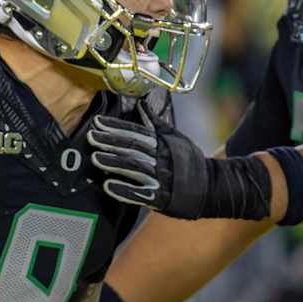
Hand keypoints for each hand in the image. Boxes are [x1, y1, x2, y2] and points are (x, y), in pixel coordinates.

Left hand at [87, 105, 216, 218]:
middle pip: (133, 148)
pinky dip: (124, 190)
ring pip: (135, 168)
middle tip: (91, 136)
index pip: (135, 132)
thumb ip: (155, 122)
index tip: (97, 122)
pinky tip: (108, 186)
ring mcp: (162, 178)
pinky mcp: (162, 197)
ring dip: (114, 163)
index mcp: (162, 143)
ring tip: (95, 158)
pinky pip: (141, 194)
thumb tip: (142, 104)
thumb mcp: (175, 137)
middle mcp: (161, 158)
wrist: (211, 187)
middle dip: (110, 142)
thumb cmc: (189, 161)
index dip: (116, 127)